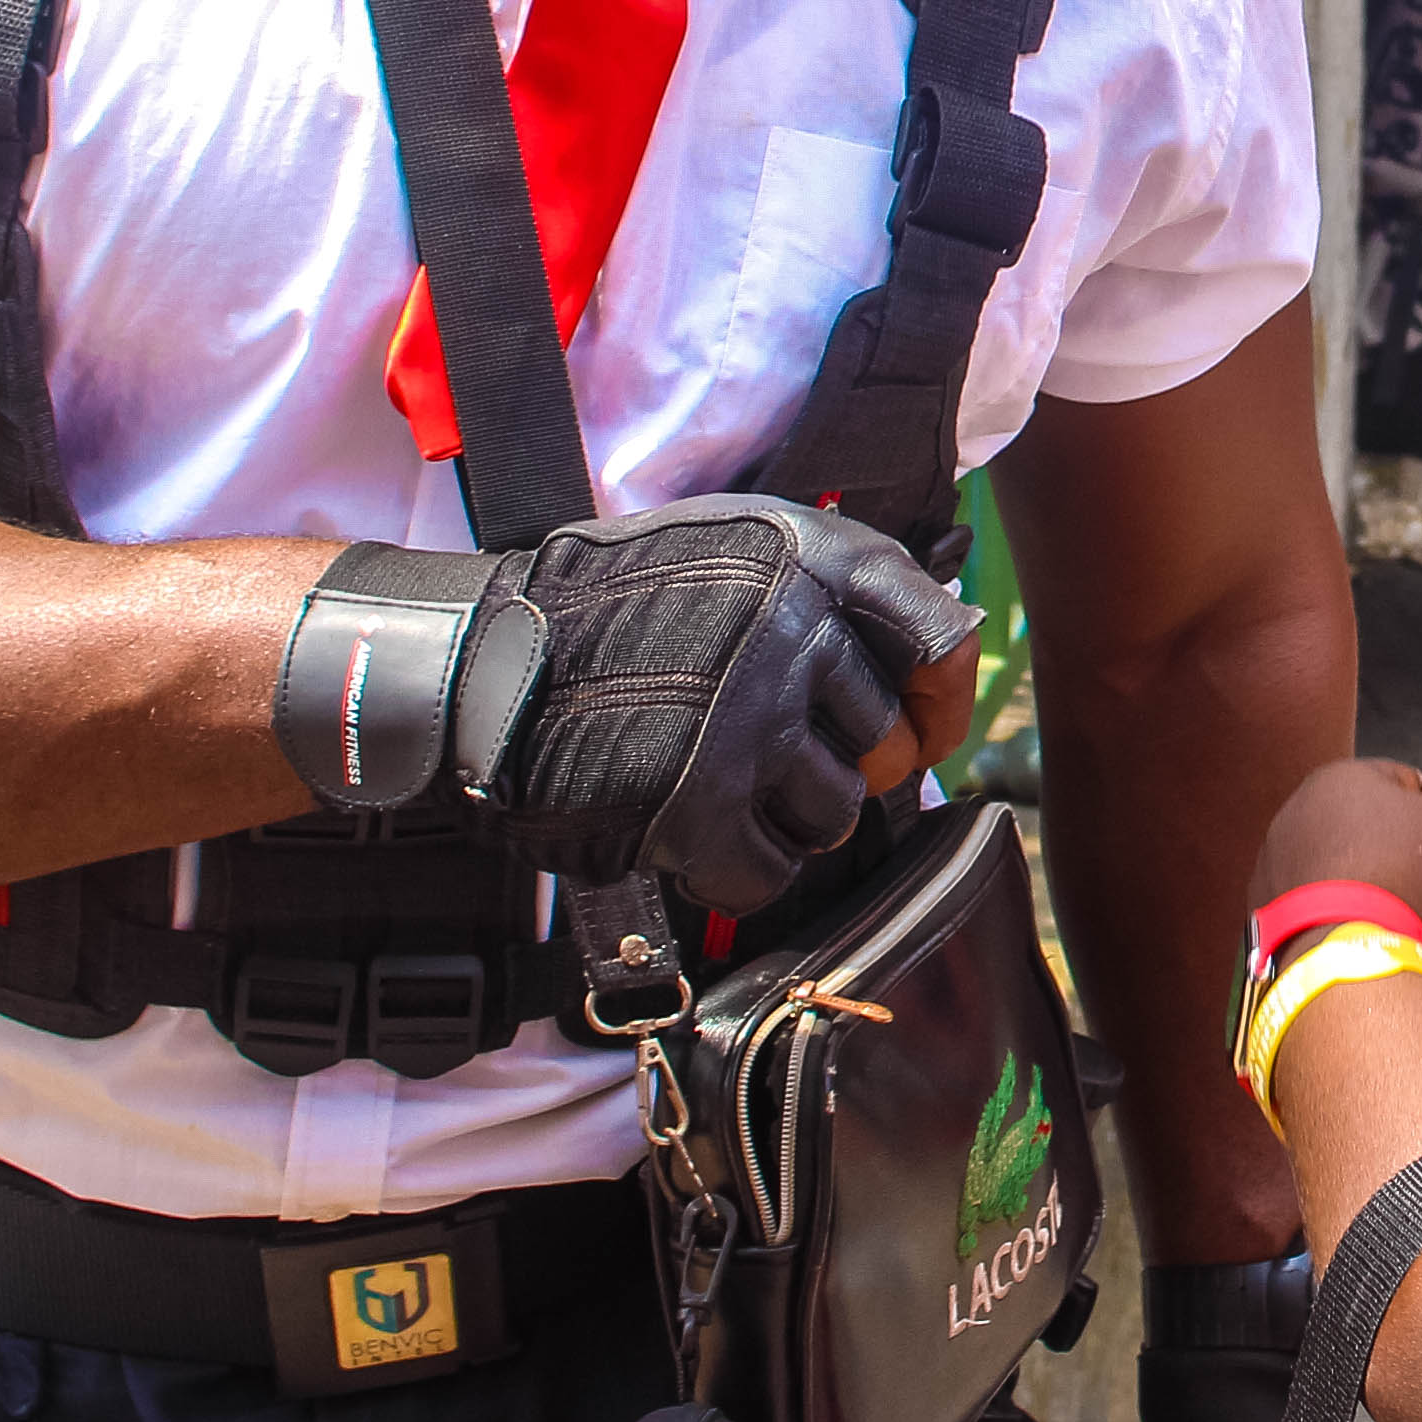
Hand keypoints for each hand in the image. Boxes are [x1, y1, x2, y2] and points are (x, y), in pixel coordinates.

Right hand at [487, 496, 967, 907]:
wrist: (479, 661)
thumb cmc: (609, 611)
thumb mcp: (732, 549)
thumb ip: (827, 593)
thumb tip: (935, 664)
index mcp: (811, 557)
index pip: (939, 639)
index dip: (942, 701)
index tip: (926, 731)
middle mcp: (792, 629)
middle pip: (883, 745)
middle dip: (838, 769)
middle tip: (772, 764)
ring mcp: (747, 719)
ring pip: (833, 815)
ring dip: (785, 821)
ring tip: (719, 789)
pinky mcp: (697, 804)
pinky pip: (770, 871)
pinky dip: (736, 870)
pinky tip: (692, 835)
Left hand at [1249, 760, 1421, 983]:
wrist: (1342, 963)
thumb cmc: (1408, 876)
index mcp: (1341, 787)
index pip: (1415, 788)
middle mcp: (1310, 832)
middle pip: (1412, 851)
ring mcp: (1296, 891)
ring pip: (1393, 896)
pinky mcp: (1295, 940)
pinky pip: (1363, 932)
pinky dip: (1415, 943)